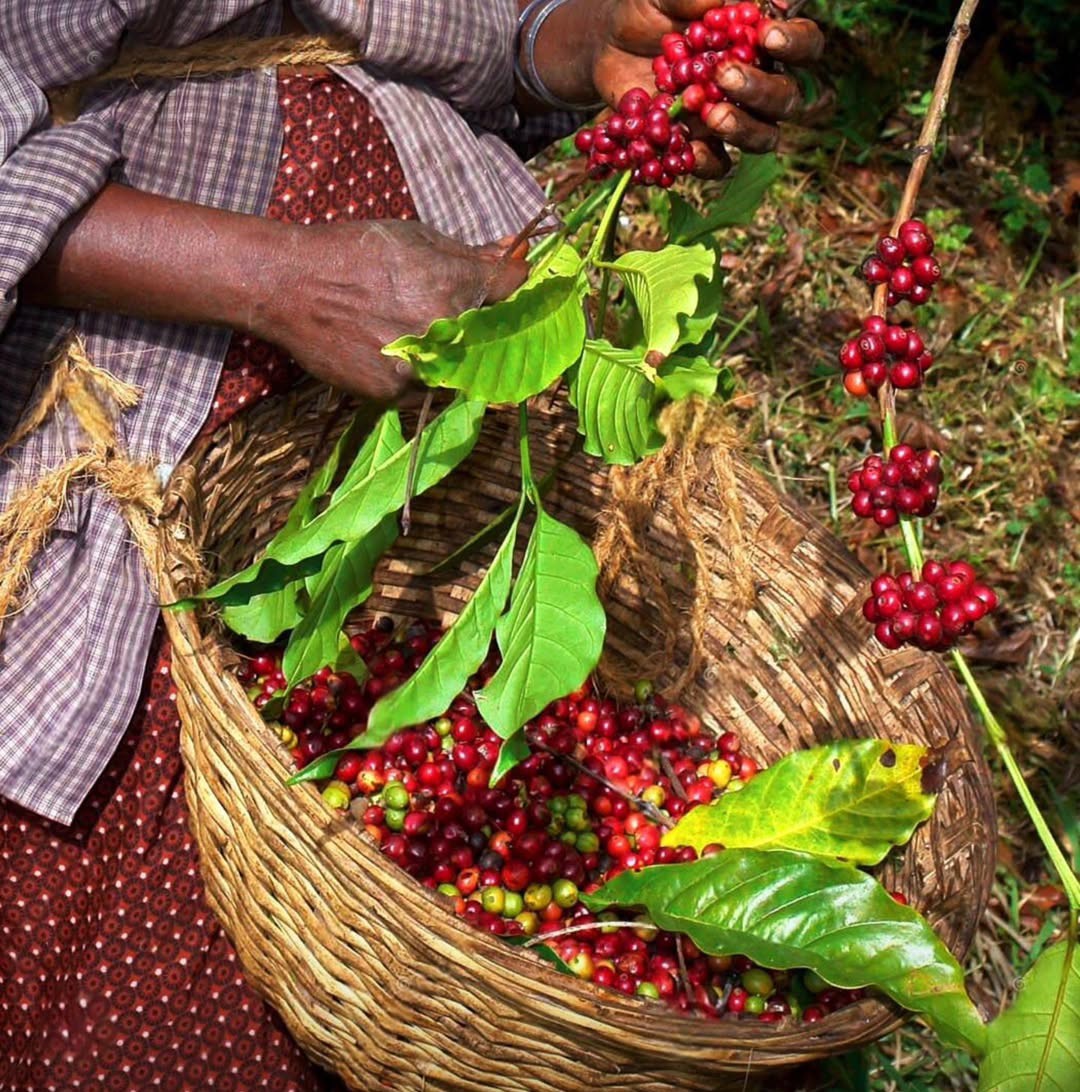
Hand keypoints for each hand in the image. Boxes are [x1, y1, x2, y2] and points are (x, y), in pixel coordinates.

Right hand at [260, 221, 528, 401]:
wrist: (291, 287)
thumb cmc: (354, 252)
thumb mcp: (415, 239)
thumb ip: (470, 255)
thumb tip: (518, 253)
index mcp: (456, 285)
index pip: (514, 289)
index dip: (515, 285)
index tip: (508, 285)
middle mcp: (445, 331)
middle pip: (493, 336)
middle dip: (484, 325)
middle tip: (452, 312)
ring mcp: (421, 367)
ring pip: (459, 369)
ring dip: (450, 354)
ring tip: (409, 328)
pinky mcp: (395, 393)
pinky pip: (424, 388)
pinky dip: (416, 372)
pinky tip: (387, 347)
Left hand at [595, 2, 822, 174]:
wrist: (610, 51)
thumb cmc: (649, 13)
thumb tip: (723, 2)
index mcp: (761, 40)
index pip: (801, 41)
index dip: (795, 39)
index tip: (767, 32)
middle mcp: (758, 82)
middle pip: (788, 96)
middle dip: (762, 88)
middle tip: (726, 75)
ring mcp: (733, 118)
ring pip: (765, 135)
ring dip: (744, 128)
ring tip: (712, 114)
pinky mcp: (702, 145)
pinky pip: (720, 165)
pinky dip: (707, 161)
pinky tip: (690, 147)